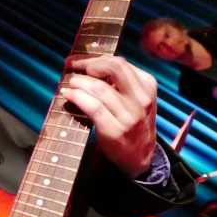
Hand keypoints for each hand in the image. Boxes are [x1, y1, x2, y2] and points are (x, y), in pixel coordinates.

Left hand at [63, 55, 156, 178]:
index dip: (93, 59)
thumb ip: (119, 82)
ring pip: (99, 88)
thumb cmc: (133, 123)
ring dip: (78, 83)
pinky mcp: (115, 129)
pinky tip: (69, 95)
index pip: (118, 62)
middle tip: (72, 69)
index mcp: (147, 85)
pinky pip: (93, 107)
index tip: (76, 61)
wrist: (140, 157)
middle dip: (87, 64)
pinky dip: (77, 97)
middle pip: (113, 67)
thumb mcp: (135, 98)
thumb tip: (87, 66)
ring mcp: (129, 115)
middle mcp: (141, 98)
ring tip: (70, 85)